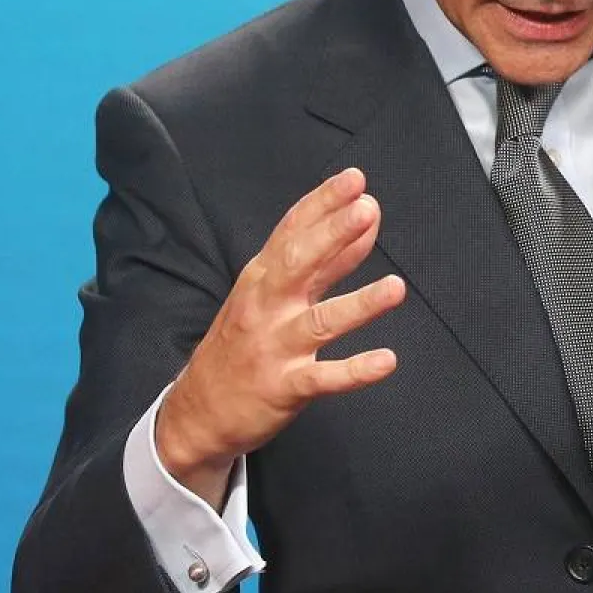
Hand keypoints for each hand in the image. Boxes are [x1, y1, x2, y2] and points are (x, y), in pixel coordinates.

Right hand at [155, 167, 404, 506]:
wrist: (196, 412)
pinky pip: (324, 378)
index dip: (323, 203)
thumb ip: (323, 262)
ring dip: (359, 304)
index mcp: (263, 278)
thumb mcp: (271, 295)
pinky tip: (387, 361)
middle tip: (366, 209)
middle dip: (333, 235)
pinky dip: (356, 371)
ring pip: (320, 322)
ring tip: (396, 287)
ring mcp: (275, 347)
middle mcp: (267, 306)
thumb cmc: (241, 343)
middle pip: (299, 264)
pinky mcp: (284, 388)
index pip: (293, 230)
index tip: (355, 179)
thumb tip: (365, 222)